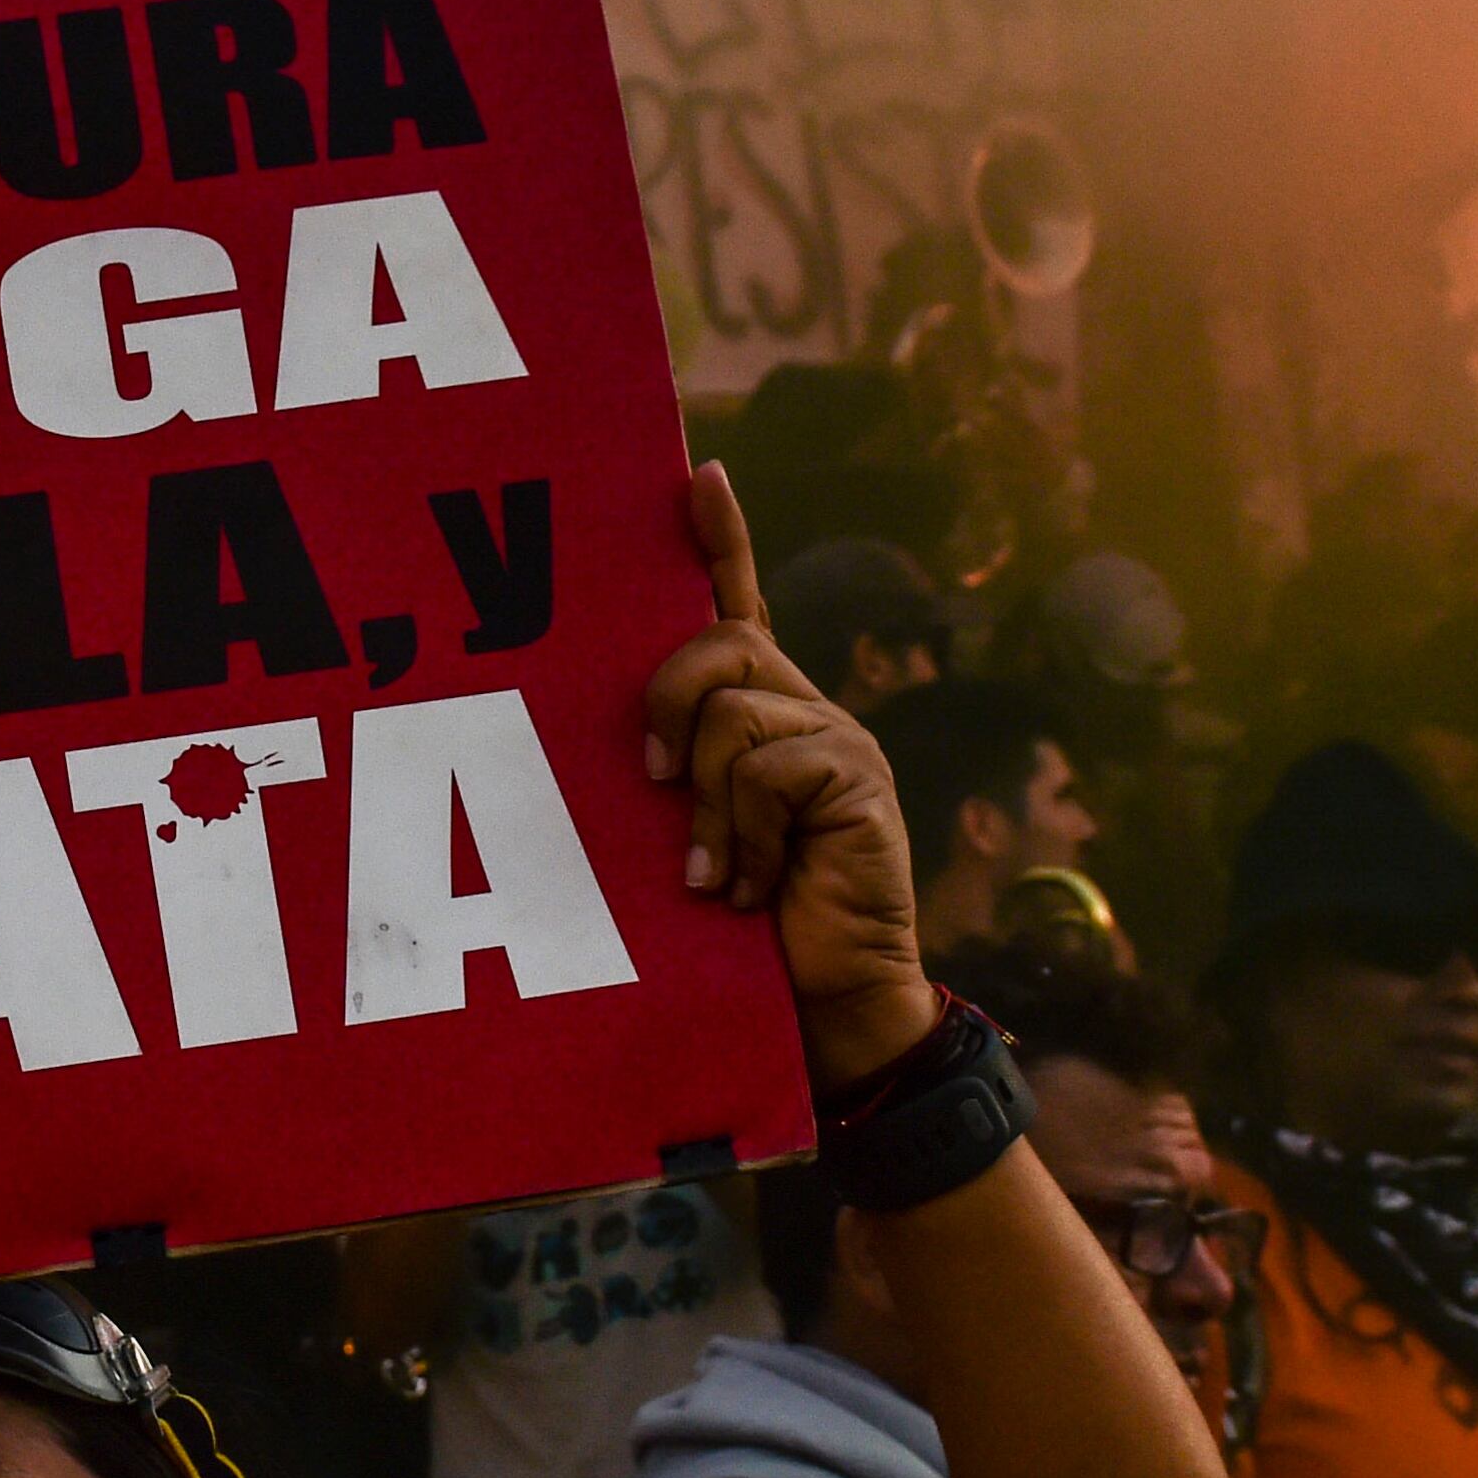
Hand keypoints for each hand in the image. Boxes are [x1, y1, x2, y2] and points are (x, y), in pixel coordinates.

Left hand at [640, 465, 935, 1096]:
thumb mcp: (687, 836)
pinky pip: (769, 769)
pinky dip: (744, 835)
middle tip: (655, 785)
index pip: (737, 605)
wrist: (822, 1004)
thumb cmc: (736, 930)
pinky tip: (750, 886)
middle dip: (668, 703)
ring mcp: (839, 740)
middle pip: (721, 644)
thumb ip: (670, 777)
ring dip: (706, 803)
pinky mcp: (859, 780)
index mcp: (758, 714)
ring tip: (714, 870)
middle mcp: (804, 710)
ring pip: (735, 713)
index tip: (697, 473)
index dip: (720, 539)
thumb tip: (618, 749)